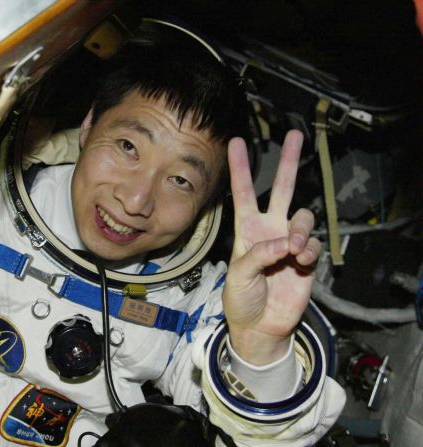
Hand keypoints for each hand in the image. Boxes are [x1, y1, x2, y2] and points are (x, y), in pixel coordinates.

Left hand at [223, 130, 320, 364]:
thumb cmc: (241, 300)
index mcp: (246, 229)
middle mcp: (269, 230)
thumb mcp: (238, 276)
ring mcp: (289, 243)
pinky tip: (299, 262)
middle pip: (282, 189)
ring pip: (303, 217)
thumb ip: (257, 256)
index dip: (240, 168)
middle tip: (295, 135)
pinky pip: (314, 244)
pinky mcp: (306, 260)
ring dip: (300, 229)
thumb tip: (283, 243)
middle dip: (289, 162)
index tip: (237, 143)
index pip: (243, 192)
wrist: (260, 327)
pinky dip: (308, 250)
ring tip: (292, 249)